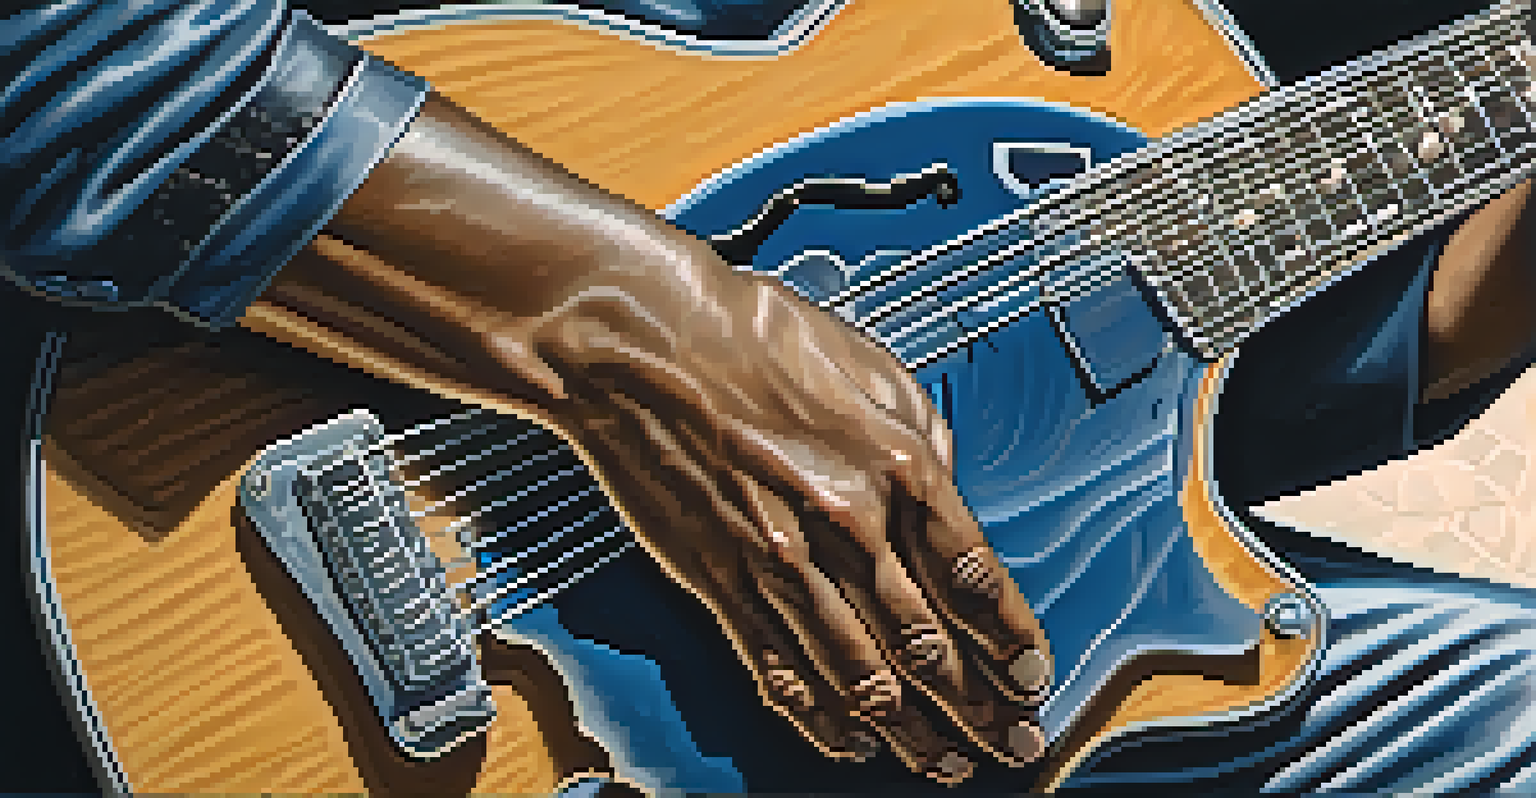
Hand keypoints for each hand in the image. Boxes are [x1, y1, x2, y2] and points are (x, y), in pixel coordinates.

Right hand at [251, 94, 1051, 781]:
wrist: (644, 344)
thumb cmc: (756, 339)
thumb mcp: (872, 367)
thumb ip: (923, 442)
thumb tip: (948, 493)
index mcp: (898, 471)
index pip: (976, 582)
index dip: (1012, 643)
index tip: (1033, 680)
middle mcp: (850, 531)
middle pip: (931, 648)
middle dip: (982, 711)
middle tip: (1016, 749)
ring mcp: (783, 566)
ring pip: (863, 677)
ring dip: (913, 735)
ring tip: (947, 768)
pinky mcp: (726, 585)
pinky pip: (782, 671)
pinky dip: (821, 719)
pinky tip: (851, 745)